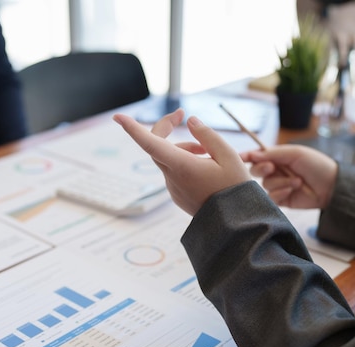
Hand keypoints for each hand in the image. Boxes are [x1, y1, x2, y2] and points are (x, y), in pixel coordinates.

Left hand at [113, 109, 250, 215]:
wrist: (235, 224)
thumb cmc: (235, 189)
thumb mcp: (228, 156)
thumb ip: (207, 135)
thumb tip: (190, 122)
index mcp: (182, 167)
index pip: (150, 144)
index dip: (133, 129)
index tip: (118, 117)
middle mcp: (172, 178)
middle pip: (156, 145)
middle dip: (167, 128)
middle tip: (181, 115)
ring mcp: (172, 188)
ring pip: (168, 158)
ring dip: (183, 148)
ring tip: (207, 151)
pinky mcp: (176, 194)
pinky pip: (174, 171)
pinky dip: (185, 162)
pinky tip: (206, 166)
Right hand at [240, 145, 337, 208]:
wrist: (332, 185)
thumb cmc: (316, 165)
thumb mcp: (294, 153)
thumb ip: (272, 154)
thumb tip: (252, 155)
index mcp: (277, 158)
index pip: (257, 157)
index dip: (246, 157)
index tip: (239, 158)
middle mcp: (275, 172)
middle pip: (255, 171)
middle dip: (262, 169)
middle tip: (272, 168)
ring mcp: (278, 186)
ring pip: (265, 185)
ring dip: (280, 182)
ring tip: (297, 181)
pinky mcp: (282, 200)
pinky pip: (271, 197)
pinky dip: (281, 193)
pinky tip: (292, 190)